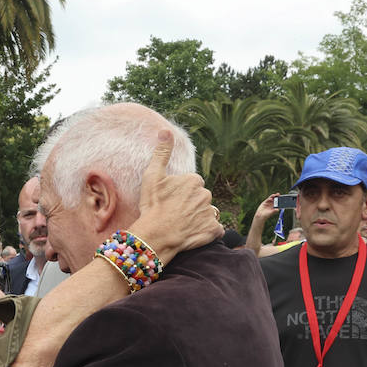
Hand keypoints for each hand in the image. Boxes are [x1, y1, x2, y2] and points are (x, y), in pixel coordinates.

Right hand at [126, 129, 222, 263]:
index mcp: (194, 180)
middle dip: (191, 204)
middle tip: (175, 213)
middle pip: (200, 198)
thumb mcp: (153, 176)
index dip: (180, 193)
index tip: (170, 201)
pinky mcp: (213, 230)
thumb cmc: (153, 205)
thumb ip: (162, 153)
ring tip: (182, 225)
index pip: (192, 184)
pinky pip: (214, 229)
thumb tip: (165, 130)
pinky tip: (193, 233)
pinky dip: (207, 232)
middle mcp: (206, 194)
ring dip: (198, 218)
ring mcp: (210, 212)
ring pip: (206, 213)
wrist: (156, 235)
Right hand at [254, 194, 282, 223]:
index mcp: (274, 206)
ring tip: (275, 194)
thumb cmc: (266, 215)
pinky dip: (269, 198)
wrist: (260, 215)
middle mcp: (272, 204)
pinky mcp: (265, 202)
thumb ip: (274, 211)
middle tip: (278, 194)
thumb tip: (278, 209)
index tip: (282, 198)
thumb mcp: (271, 213)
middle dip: (277, 196)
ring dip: (273, 196)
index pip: (278, 202)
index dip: (280, 200)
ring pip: (272, 198)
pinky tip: (271, 199)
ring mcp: (268, 203)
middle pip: (275, 199)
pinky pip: (268, 199)